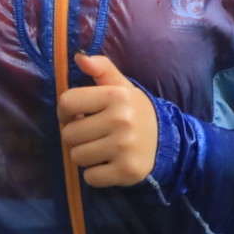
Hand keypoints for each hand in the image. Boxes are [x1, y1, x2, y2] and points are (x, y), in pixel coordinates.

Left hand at [59, 53, 158, 187]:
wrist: (168, 140)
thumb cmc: (136, 112)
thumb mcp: (122, 87)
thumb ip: (102, 69)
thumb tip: (78, 55)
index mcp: (116, 96)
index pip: (67, 102)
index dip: (66, 111)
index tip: (77, 115)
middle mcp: (120, 120)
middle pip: (69, 134)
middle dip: (77, 136)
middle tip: (95, 134)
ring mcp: (124, 147)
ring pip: (77, 157)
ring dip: (86, 155)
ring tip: (102, 148)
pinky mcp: (126, 170)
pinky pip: (90, 177)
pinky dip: (96, 174)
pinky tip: (109, 164)